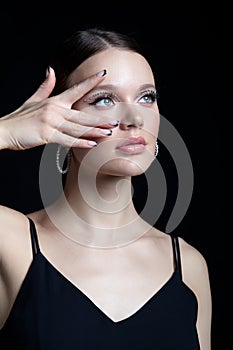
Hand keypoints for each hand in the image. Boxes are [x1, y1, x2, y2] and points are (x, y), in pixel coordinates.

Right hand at [0, 67, 114, 149]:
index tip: (104, 75)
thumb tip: (51, 70)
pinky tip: (92, 144)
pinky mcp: (47, 135)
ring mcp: (51, 122)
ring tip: (109, 133)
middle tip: (116, 121)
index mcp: (54, 101)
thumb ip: (46, 86)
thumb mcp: (33, 99)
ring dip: (94, 131)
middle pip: (82, 114)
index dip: (90, 82)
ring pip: (78, 127)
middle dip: (100, 118)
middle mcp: (55, 109)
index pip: (75, 89)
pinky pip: (67, 140)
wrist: (4, 129)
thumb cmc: (20, 117)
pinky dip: (80, 142)